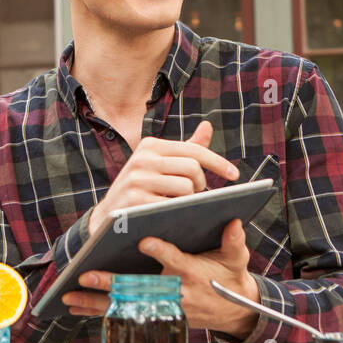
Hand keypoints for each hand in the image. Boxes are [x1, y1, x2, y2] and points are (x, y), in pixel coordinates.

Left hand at [63, 221, 260, 338]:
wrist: (233, 310)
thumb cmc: (230, 276)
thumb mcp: (236, 259)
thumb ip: (234, 242)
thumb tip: (235, 222)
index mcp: (193, 273)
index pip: (174, 260)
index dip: (160, 251)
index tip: (143, 240)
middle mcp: (175, 292)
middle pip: (140, 287)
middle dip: (112, 282)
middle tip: (87, 275)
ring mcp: (163, 306)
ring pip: (126, 305)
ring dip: (97, 302)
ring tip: (70, 296)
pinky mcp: (155, 314)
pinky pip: (125, 314)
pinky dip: (100, 311)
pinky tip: (77, 306)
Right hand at [87, 120, 238, 237]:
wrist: (107, 217)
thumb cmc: (142, 189)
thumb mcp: (161, 165)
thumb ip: (187, 148)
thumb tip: (208, 125)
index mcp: (151, 145)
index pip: (193, 150)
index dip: (218, 162)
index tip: (235, 175)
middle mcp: (142, 158)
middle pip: (192, 169)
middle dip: (201, 186)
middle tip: (195, 196)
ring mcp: (136, 179)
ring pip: (185, 188)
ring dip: (190, 201)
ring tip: (181, 205)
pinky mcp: (133, 201)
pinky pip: (171, 206)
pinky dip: (177, 213)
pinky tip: (173, 216)